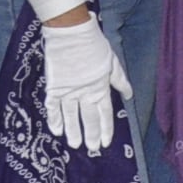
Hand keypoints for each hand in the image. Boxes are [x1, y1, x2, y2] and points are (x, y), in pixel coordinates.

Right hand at [37, 10, 127, 152]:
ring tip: (75, 145)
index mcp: (100, 88)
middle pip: (88, 118)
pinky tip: (56, 131)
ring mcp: (68, 92)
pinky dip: (54, 119)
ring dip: (73, 131)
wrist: (71, 34)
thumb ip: (120, 81)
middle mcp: (85, 93)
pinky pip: (53, 108)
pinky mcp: (54, 87)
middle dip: (91, 135)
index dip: (106, 128)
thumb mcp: (112, 62)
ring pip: (71, 117)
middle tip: (91, 148)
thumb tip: (129, 96)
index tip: (106, 143)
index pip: (104, 113)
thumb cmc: (94, 45)